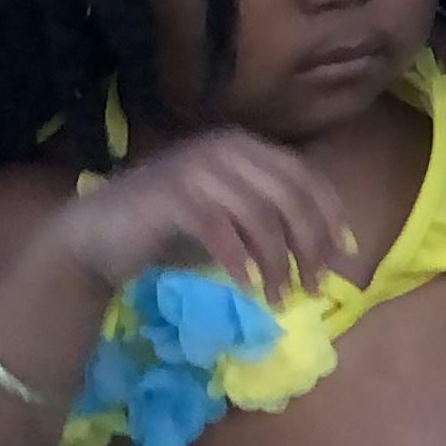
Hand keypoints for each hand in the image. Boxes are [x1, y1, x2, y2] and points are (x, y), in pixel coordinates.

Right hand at [57, 128, 357, 302]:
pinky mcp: (173, 196)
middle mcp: (225, 148)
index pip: (305, 177)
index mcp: (244, 146)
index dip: (332, 218)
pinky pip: (222, 230)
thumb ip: (275, 225)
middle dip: (312, 244)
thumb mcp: (233, 222)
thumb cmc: (170, 230)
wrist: (100, 233)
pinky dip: (240, 262)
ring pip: (261, 214)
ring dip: (278, 262)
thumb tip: (331, 254)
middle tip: (317, 287)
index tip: (345, 260)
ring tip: (281, 298)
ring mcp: (198, 168)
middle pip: (290, 194)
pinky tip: (246, 288)